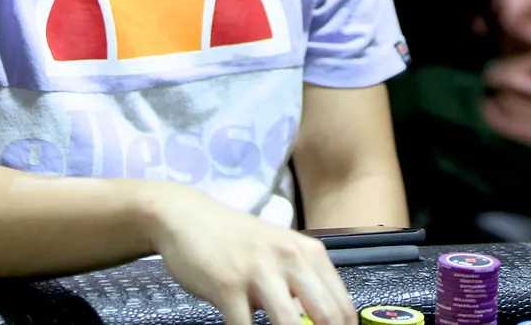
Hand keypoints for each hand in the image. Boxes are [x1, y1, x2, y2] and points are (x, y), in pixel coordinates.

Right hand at [143, 184, 355, 324]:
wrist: (187, 217)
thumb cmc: (235, 240)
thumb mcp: (279, 253)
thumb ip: (302, 285)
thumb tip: (318, 323)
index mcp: (309, 253)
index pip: (343, 307)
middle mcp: (289, 258)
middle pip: (327, 317)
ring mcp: (258, 271)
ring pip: (289, 324)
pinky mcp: (227, 285)